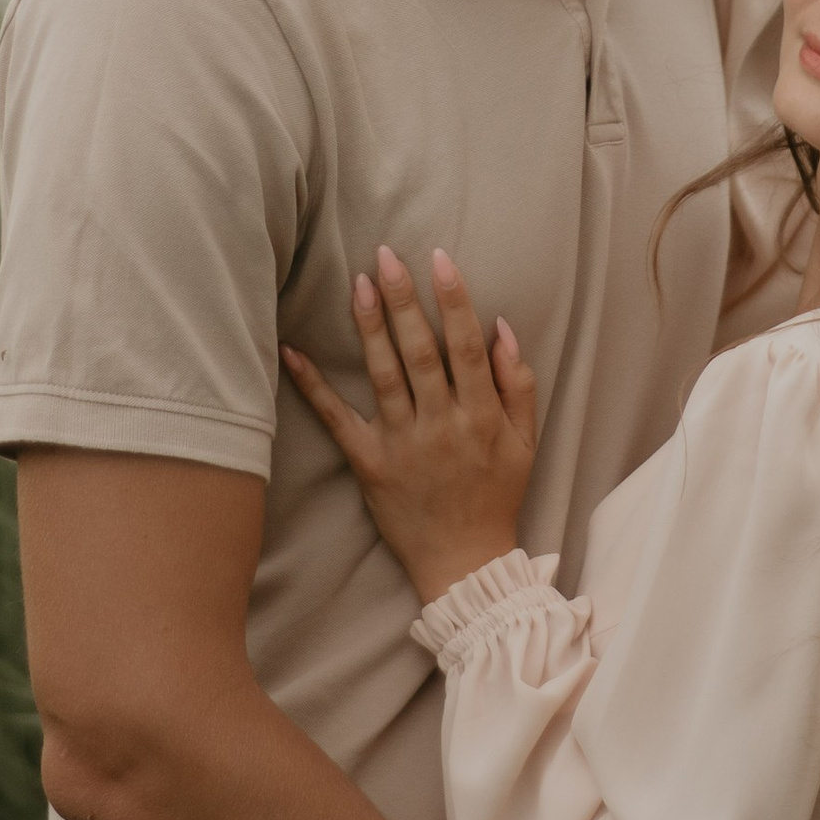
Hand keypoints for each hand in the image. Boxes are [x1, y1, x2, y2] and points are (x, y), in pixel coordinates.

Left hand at [281, 247, 536, 606]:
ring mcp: (403, 444)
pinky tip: (293, 351)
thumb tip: (501, 327)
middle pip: (421, 351)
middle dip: (404, 300)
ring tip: (358, 284)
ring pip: (384, 375)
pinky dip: (313, 385)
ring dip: (369, 327)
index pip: (466, 346)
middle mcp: (442, 425)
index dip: (454, 299)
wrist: (465, 564)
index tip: (439, 259)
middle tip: (386, 255)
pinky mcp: (369, 464)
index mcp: (482, 416)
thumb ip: (519, 383)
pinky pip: (337, 420)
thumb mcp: (526, 442)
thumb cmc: (497, 496)